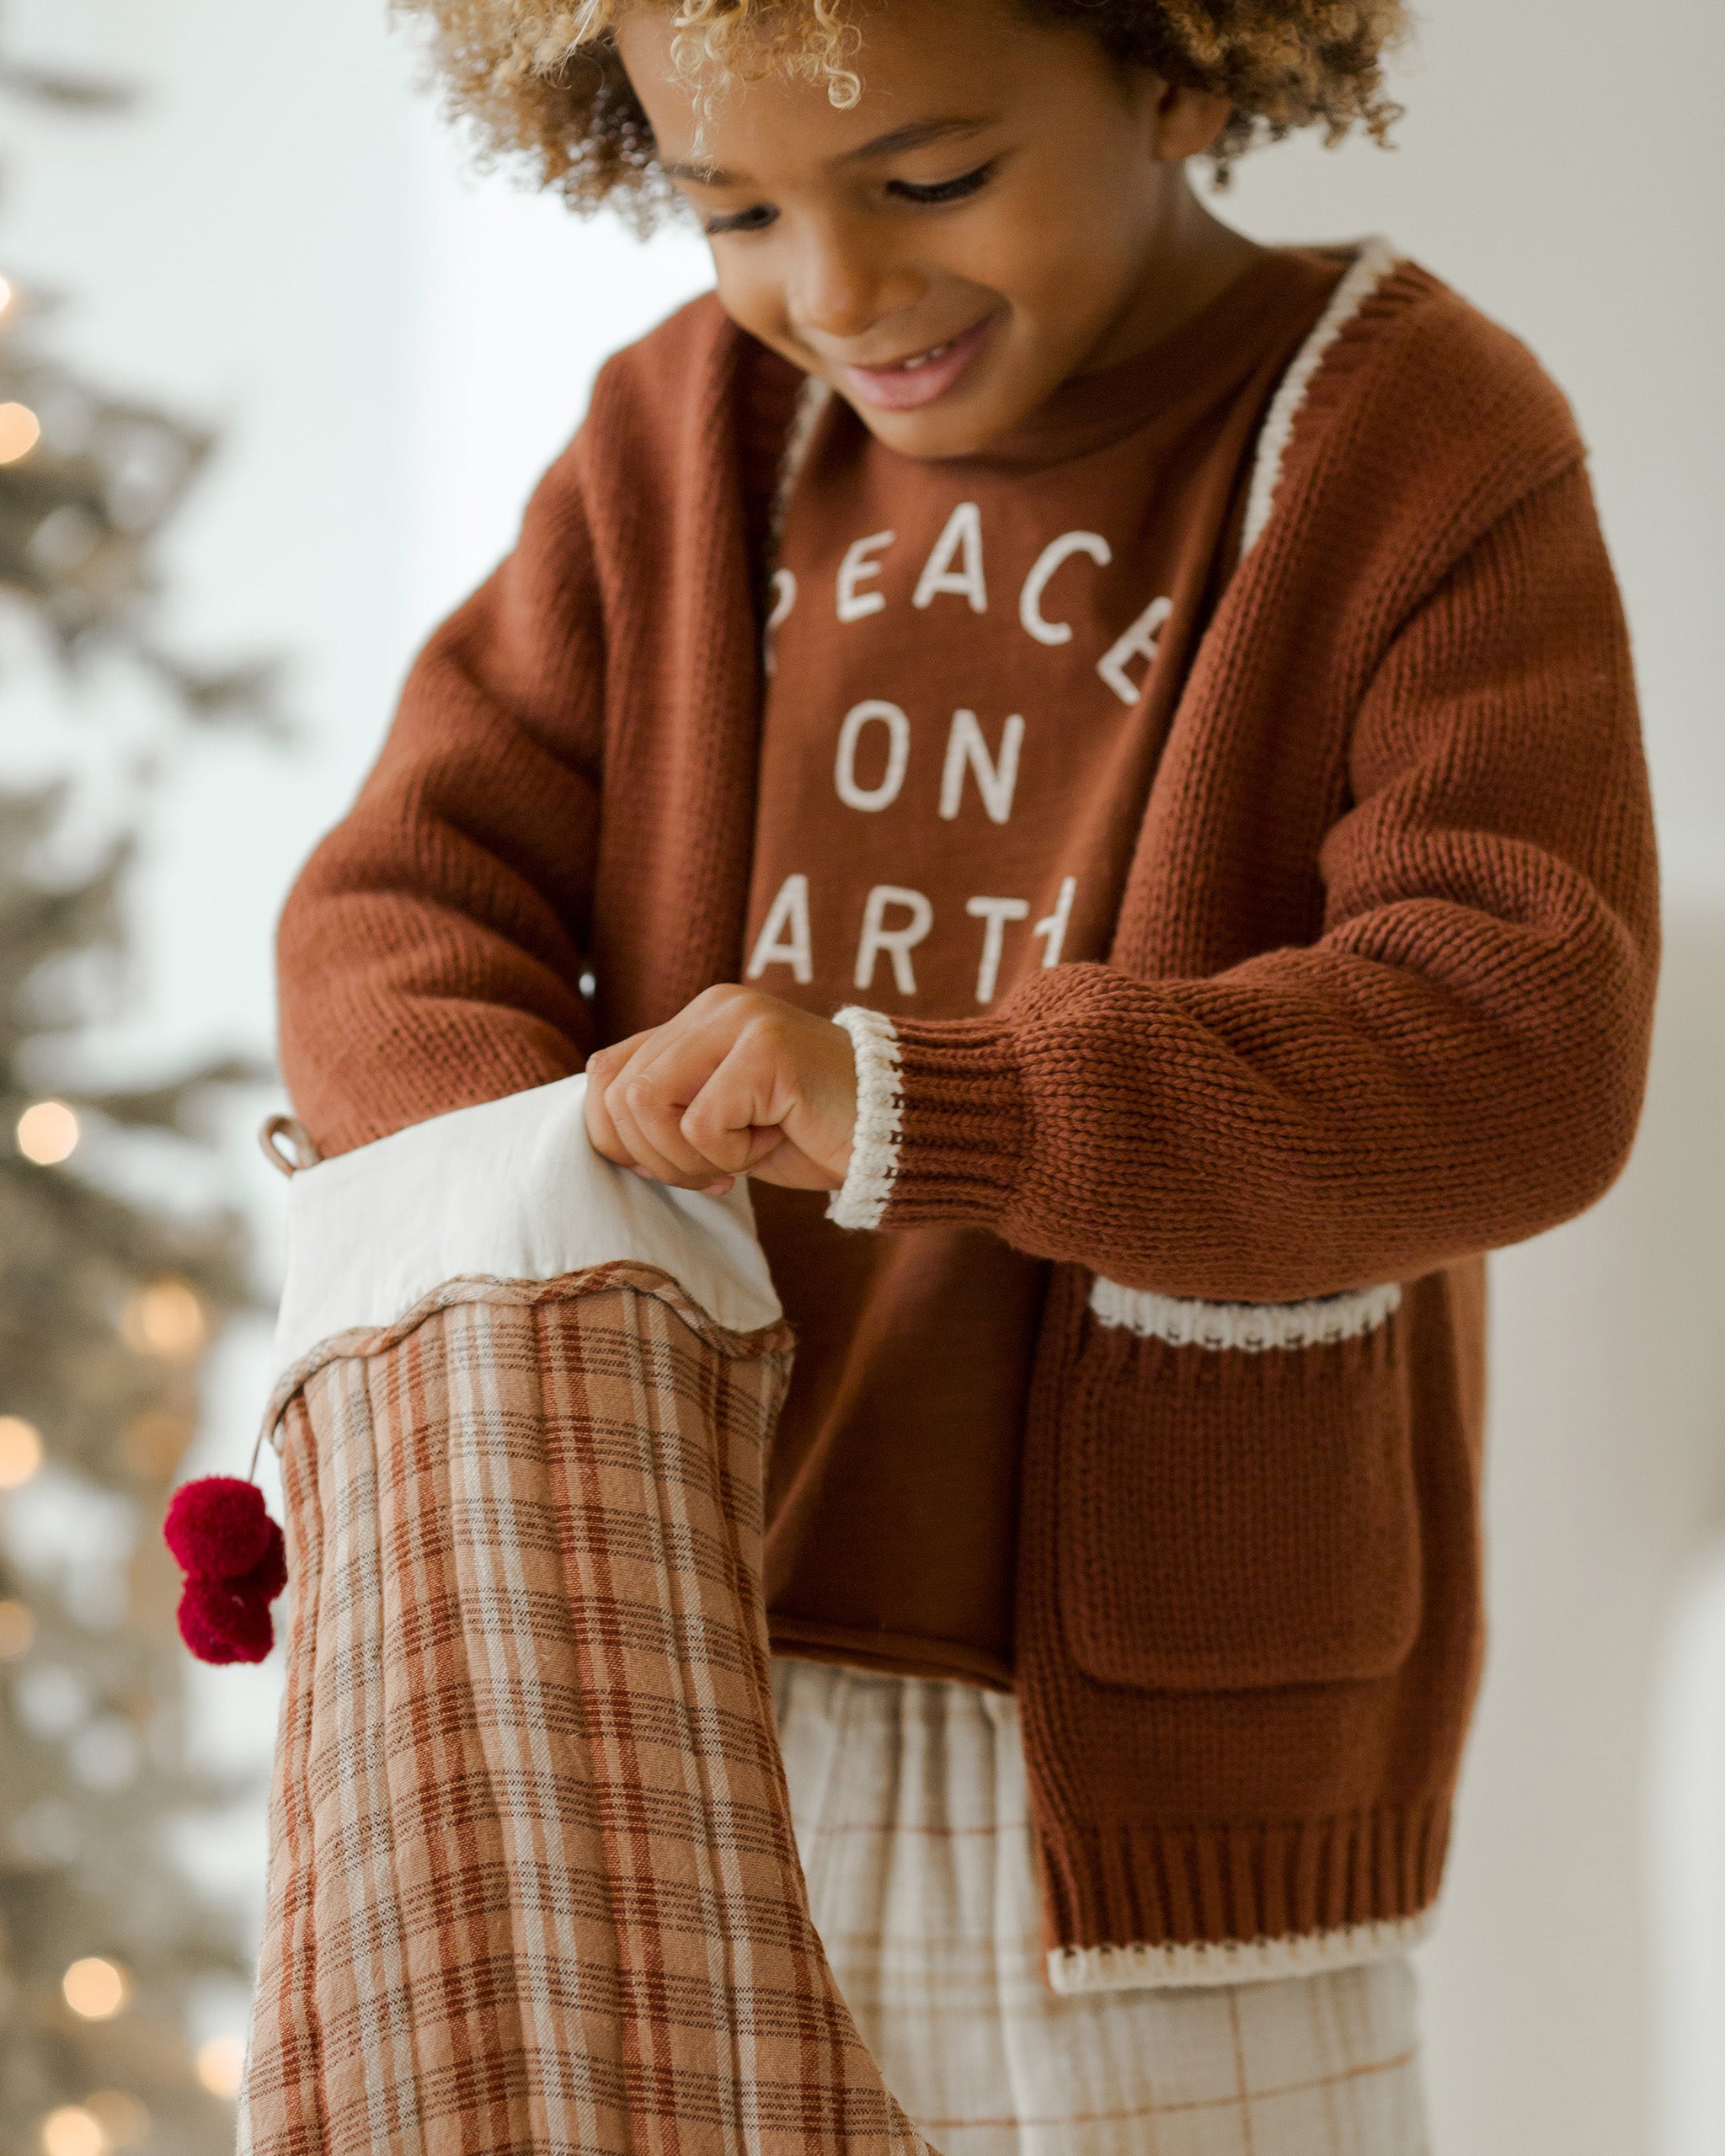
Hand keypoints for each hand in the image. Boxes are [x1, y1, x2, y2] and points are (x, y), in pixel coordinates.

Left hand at [584, 985, 856, 1195]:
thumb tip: (604, 1133)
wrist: (900, 1132)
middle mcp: (714, 1007)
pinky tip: (779, 1137)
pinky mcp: (766, 1049)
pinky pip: (703, 1125)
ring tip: (745, 1155)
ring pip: (648, 1105)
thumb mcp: (726, 1121)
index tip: (682, 1167)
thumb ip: (670, 1109)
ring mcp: (740, 1021)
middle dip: (658, 1159)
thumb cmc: (815, 1132)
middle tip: (716, 1173)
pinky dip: (735, 1156)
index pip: (604, 1074)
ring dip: (691, 1158)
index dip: (621, 1138)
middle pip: (620, 1096)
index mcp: (698, 1018)